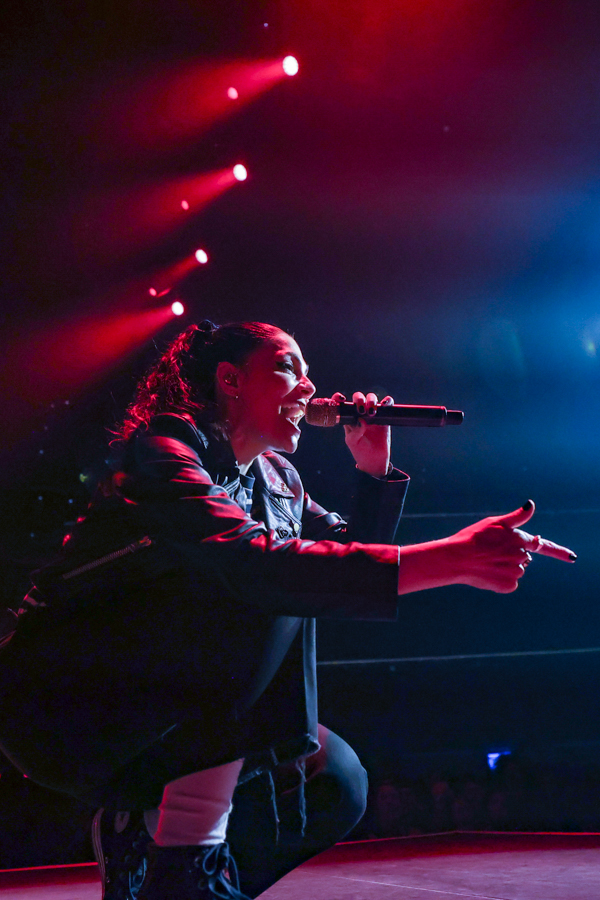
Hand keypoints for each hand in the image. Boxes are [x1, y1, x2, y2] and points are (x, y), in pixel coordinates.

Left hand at [332, 391, 391, 478]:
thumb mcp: (352, 442)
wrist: (375, 460)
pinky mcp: (384, 417)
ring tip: (372, 412)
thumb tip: (361, 420)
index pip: (342, 404)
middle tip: (361, 410)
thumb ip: (355, 431)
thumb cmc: (360, 451)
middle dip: (359, 399)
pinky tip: (385, 404)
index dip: (339, 398)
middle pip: (358, 398)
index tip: (341, 398)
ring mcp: (372, 414)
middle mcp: (360, 414)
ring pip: (372, 398)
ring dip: (371, 400)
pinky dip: (387, 401)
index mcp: (348, 418)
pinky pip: (387, 405)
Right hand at [446, 500, 576, 592]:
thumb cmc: (473, 537)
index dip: (560, 552)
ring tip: (487, 561)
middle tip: (492, 551)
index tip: (572, 557)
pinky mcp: (509, 585)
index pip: (544, 545)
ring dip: (506, 566)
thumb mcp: (494, 523)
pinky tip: (488, 572)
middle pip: (524, 556)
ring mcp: (516, 572)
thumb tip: (531, 505)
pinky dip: (501, 578)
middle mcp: (522, 556)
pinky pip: (510, 582)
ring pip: (517, 569)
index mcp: (520, 539)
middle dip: (512, 554)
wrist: (456, 559)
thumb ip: (517, 517)